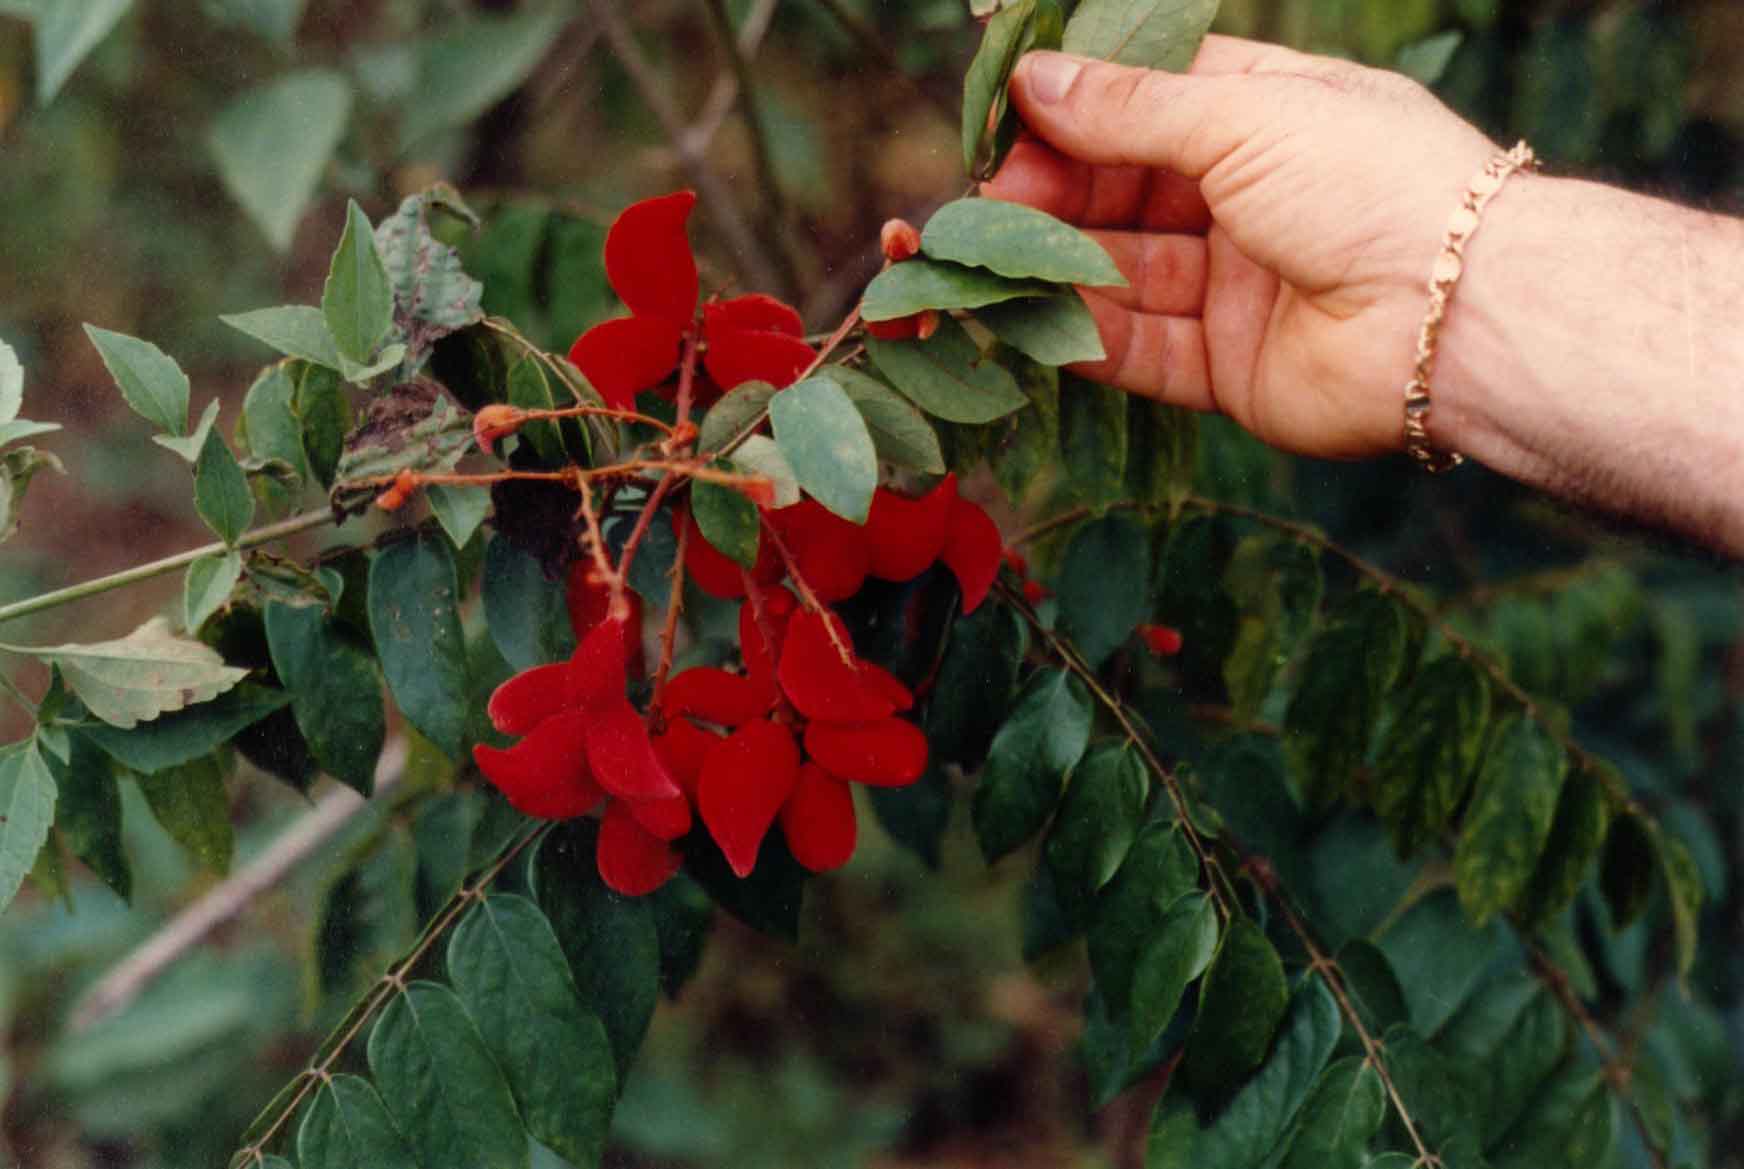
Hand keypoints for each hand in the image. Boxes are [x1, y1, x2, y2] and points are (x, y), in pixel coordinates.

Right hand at [983, 38, 1498, 458]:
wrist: (1461, 317)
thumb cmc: (1370, 183)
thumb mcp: (1245, 116)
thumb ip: (1131, 109)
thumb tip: (1033, 78)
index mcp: (1269, 116)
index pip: (1150, 101)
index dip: (1076, 106)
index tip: (1005, 115)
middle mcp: (1251, 199)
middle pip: (1126, 192)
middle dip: (1054, 192)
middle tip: (991, 198)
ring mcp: (1239, 287)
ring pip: (1125, 273)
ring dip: (1058, 266)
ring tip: (993, 260)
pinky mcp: (1231, 368)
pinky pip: (1143, 351)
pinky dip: (1088, 338)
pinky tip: (1035, 323)